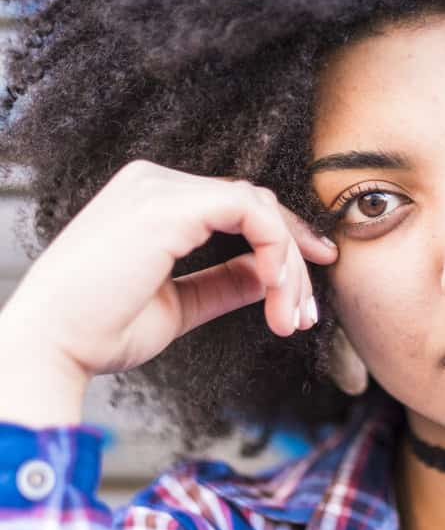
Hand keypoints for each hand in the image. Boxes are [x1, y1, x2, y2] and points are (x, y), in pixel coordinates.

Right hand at [0, 160, 336, 387]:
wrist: (52, 345)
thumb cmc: (100, 330)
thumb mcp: (180, 303)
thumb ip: (224, 282)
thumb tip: (266, 277)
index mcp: (153, 202)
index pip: (237, 209)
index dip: (282, 246)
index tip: (306, 290)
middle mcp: (156, 184)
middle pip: (256, 206)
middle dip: (294, 261)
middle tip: (308, 314)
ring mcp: (161, 188)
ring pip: (261, 209)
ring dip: (288, 267)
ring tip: (291, 317)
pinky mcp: (169, 204)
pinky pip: (251, 212)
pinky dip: (275, 251)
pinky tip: (275, 291)